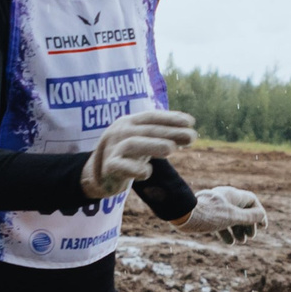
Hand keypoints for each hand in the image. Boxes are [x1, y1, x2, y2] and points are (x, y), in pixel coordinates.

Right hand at [80, 108, 197, 199]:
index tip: (191, 122)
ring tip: (172, 149)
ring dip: (153, 145)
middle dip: (170, 132)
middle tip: (191, 136)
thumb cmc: (127, 155)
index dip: (170, 118)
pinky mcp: (109, 167)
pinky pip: (122, 167)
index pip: (151, 117)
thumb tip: (191, 134)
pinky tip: (147, 172)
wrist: (99, 174)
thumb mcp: (144, 142)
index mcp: (128, 122)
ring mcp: (112, 148)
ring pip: (133, 144)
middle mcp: (119, 132)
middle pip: (146, 129)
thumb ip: (163, 137)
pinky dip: (136, 169)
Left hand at [179, 185, 266, 243]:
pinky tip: (230, 242)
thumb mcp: (232, 217)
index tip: (263, 227)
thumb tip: (261, 216)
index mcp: (232, 195)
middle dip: (248, 224)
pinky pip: (221, 223)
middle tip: (250, 237)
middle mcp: (225, 199)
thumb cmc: (208, 214)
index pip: (251, 201)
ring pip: (232, 218)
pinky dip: (227, 232)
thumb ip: (248, 217)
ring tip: (241, 241)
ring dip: (238, 229)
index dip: (259, 213)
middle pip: (242, 210)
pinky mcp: (207, 216)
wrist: (183, 214)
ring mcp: (216, 207)